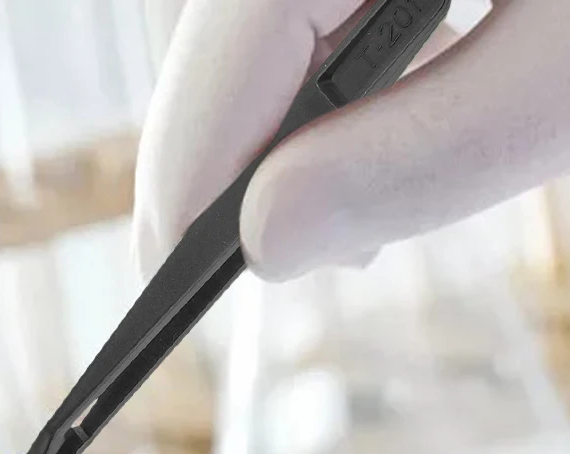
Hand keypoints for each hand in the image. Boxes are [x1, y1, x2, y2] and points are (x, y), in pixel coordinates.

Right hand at [133, 0, 568, 281]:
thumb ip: (417, 163)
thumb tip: (268, 241)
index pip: (216, 60)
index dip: (186, 185)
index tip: (174, 286)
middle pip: (220, 45)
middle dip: (241, 159)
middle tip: (298, 250)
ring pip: (258, 27)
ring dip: (285, 119)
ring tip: (349, 195)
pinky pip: (308, 3)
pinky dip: (329, 66)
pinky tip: (383, 103)